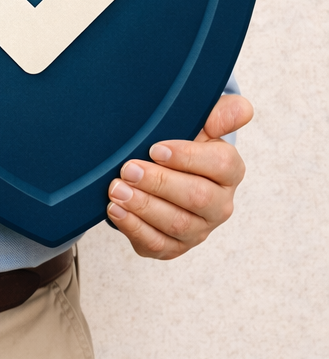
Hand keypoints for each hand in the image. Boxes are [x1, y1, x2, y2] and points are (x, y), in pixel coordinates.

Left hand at [106, 92, 252, 258]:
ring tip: (117, 189)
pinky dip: (133, 227)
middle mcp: (219, 205)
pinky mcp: (174, 247)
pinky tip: (115, 210)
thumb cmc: (180, 148)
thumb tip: (243, 111)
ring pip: (176, 223)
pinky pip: (157, 244)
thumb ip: (220, 114)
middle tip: (129, 169)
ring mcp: (198, 230)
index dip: (187, 157)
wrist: (160, 175)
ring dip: (143, 206)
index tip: (155, 149)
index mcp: (230, 172)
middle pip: (197, 197)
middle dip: (160, 182)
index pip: (221, 164)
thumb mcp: (200, 125)